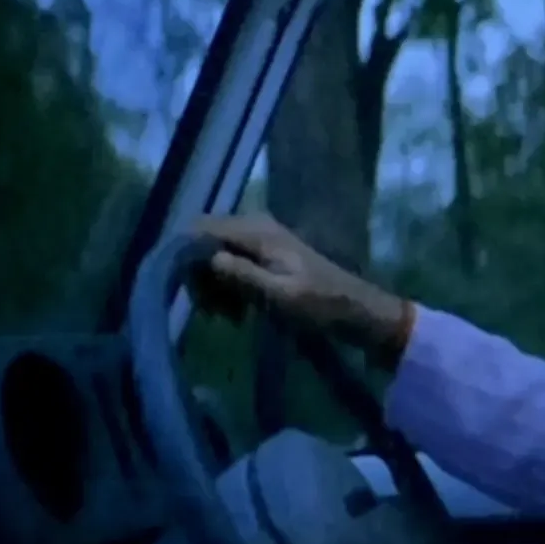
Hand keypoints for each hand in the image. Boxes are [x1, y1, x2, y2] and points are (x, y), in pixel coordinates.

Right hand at [188, 214, 408, 351]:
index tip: (194, 293)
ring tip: (230, 317)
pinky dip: (229, 288)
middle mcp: (255, 226)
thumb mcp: (279, 295)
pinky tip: (238, 313)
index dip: (188, 259)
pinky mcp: (265, 256)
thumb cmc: (321, 305)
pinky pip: (232, 266)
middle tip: (215, 312)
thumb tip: (207, 257)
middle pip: (204, 243)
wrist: (357, 311)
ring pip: (215, 256)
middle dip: (202, 277)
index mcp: (257, 230)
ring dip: (215, 287)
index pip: (200, 229)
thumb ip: (243, 274)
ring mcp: (261, 240)